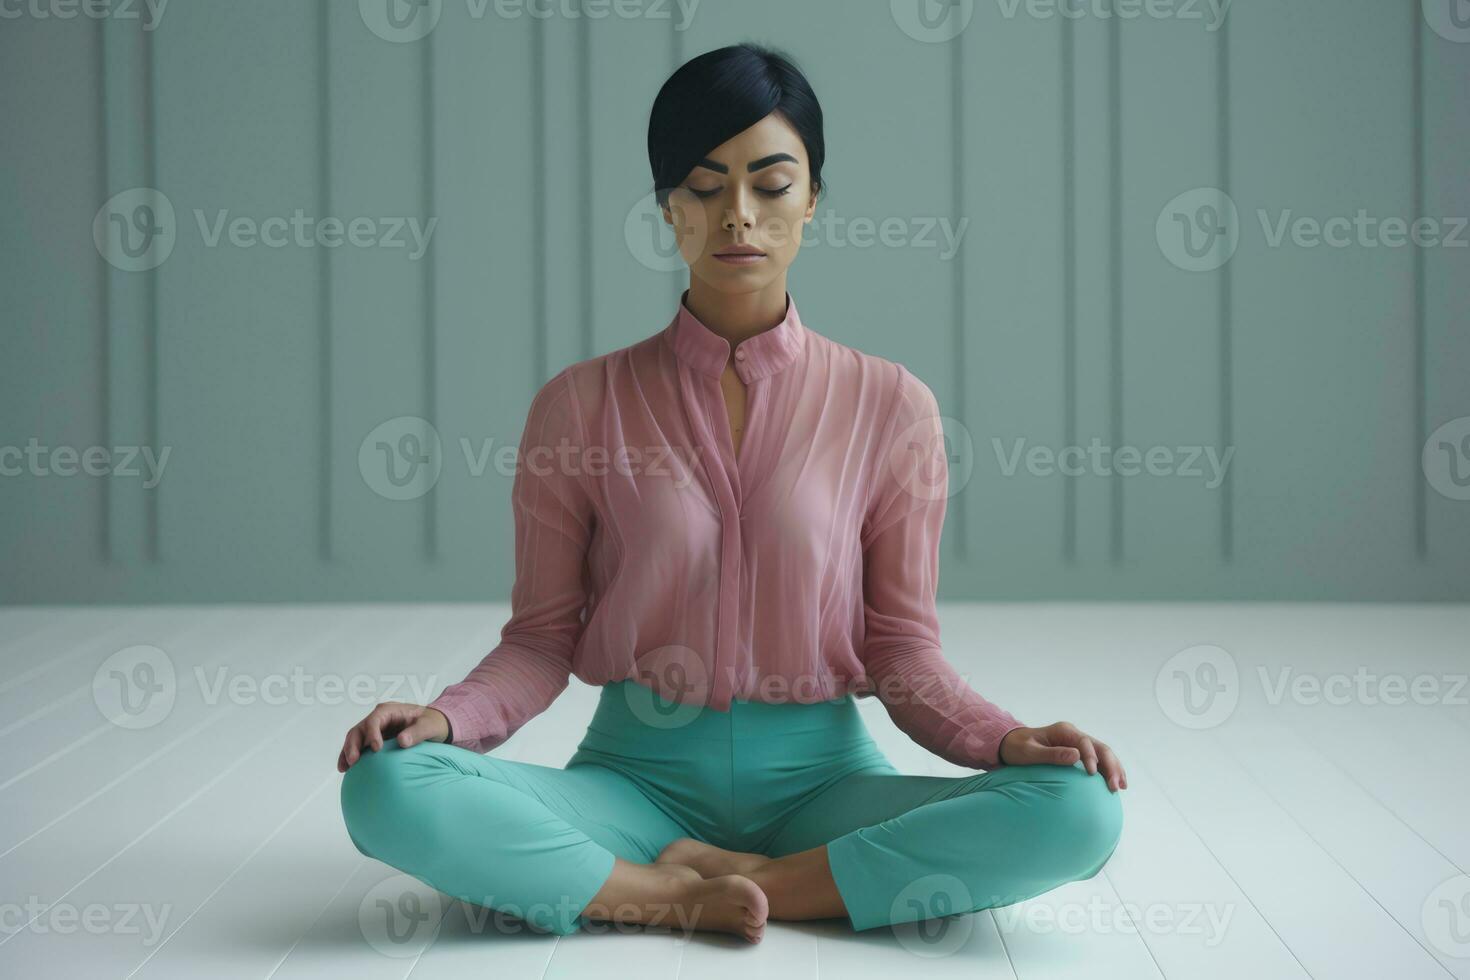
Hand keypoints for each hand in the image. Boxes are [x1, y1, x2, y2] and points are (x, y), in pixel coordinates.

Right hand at [337, 703, 449, 772]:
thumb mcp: (430, 726)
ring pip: (355, 738)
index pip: (375, 720)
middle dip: (353, 745)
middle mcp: (378, 718)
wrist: (433, 726)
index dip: (372, 733)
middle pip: (359, 729)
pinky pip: (359, 747)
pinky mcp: (374, 740)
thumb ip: (417, 732)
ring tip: (344, 768)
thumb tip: (402, 741)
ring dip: (348, 752)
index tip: (376, 748)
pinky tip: (346, 770)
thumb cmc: (432, 723)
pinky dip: (351, 756)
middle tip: (353, 761)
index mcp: (390, 710)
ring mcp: (374, 729)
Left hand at [998, 722, 1127, 791]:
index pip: (1084, 742)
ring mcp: (1078, 744)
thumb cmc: (1018, 748)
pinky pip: (1098, 762)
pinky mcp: (1079, 755)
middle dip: (1110, 766)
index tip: (1092, 774)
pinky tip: (1115, 785)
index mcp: (1064, 731)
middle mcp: (1074, 735)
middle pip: (1100, 747)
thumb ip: (1051, 754)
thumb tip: (1076, 756)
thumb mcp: (1030, 752)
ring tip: (1121, 787)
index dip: (1091, 757)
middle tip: (1114, 786)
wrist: (1012, 745)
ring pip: (1103, 754)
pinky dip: (1108, 772)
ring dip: (1114, 769)